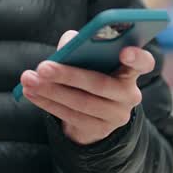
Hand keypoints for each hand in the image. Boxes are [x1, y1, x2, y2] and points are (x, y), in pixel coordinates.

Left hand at [19, 30, 155, 145]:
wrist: (92, 111)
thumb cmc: (91, 72)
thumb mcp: (89, 58)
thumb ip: (81, 45)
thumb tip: (69, 42)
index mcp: (131, 70)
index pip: (144, 63)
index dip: (137, 57)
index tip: (124, 51)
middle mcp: (129, 94)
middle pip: (100, 84)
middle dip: (68, 75)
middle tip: (43, 67)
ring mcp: (116, 115)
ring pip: (81, 103)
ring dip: (50, 91)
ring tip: (29, 79)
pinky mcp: (99, 130)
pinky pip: (71, 116)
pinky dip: (47, 103)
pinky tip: (31, 93)